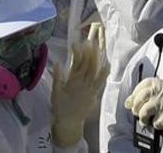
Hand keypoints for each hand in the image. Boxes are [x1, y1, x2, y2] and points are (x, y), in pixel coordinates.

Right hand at [51, 27, 108, 146]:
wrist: (69, 122)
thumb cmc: (60, 107)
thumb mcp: (55, 92)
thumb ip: (57, 77)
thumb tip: (58, 62)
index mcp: (71, 81)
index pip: (75, 63)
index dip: (77, 52)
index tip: (77, 43)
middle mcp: (81, 83)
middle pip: (87, 64)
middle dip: (89, 51)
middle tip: (90, 40)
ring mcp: (89, 88)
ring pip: (95, 70)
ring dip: (97, 58)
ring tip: (99, 47)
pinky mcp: (95, 93)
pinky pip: (101, 81)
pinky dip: (104, 72)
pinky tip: (107, 63)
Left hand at [125, 77, 162, 146]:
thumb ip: (150, 93)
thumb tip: (129, 101)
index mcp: (160, 83)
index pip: (141, 86)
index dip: (135, 95)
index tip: (135, 101)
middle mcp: (161, 91)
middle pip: (139, 98)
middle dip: (136, 108)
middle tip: (140, 113)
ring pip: (143, 111)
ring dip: (143, 118)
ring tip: (148, 120)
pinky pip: (154, 122)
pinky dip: (156, 125)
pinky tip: (162, 122)